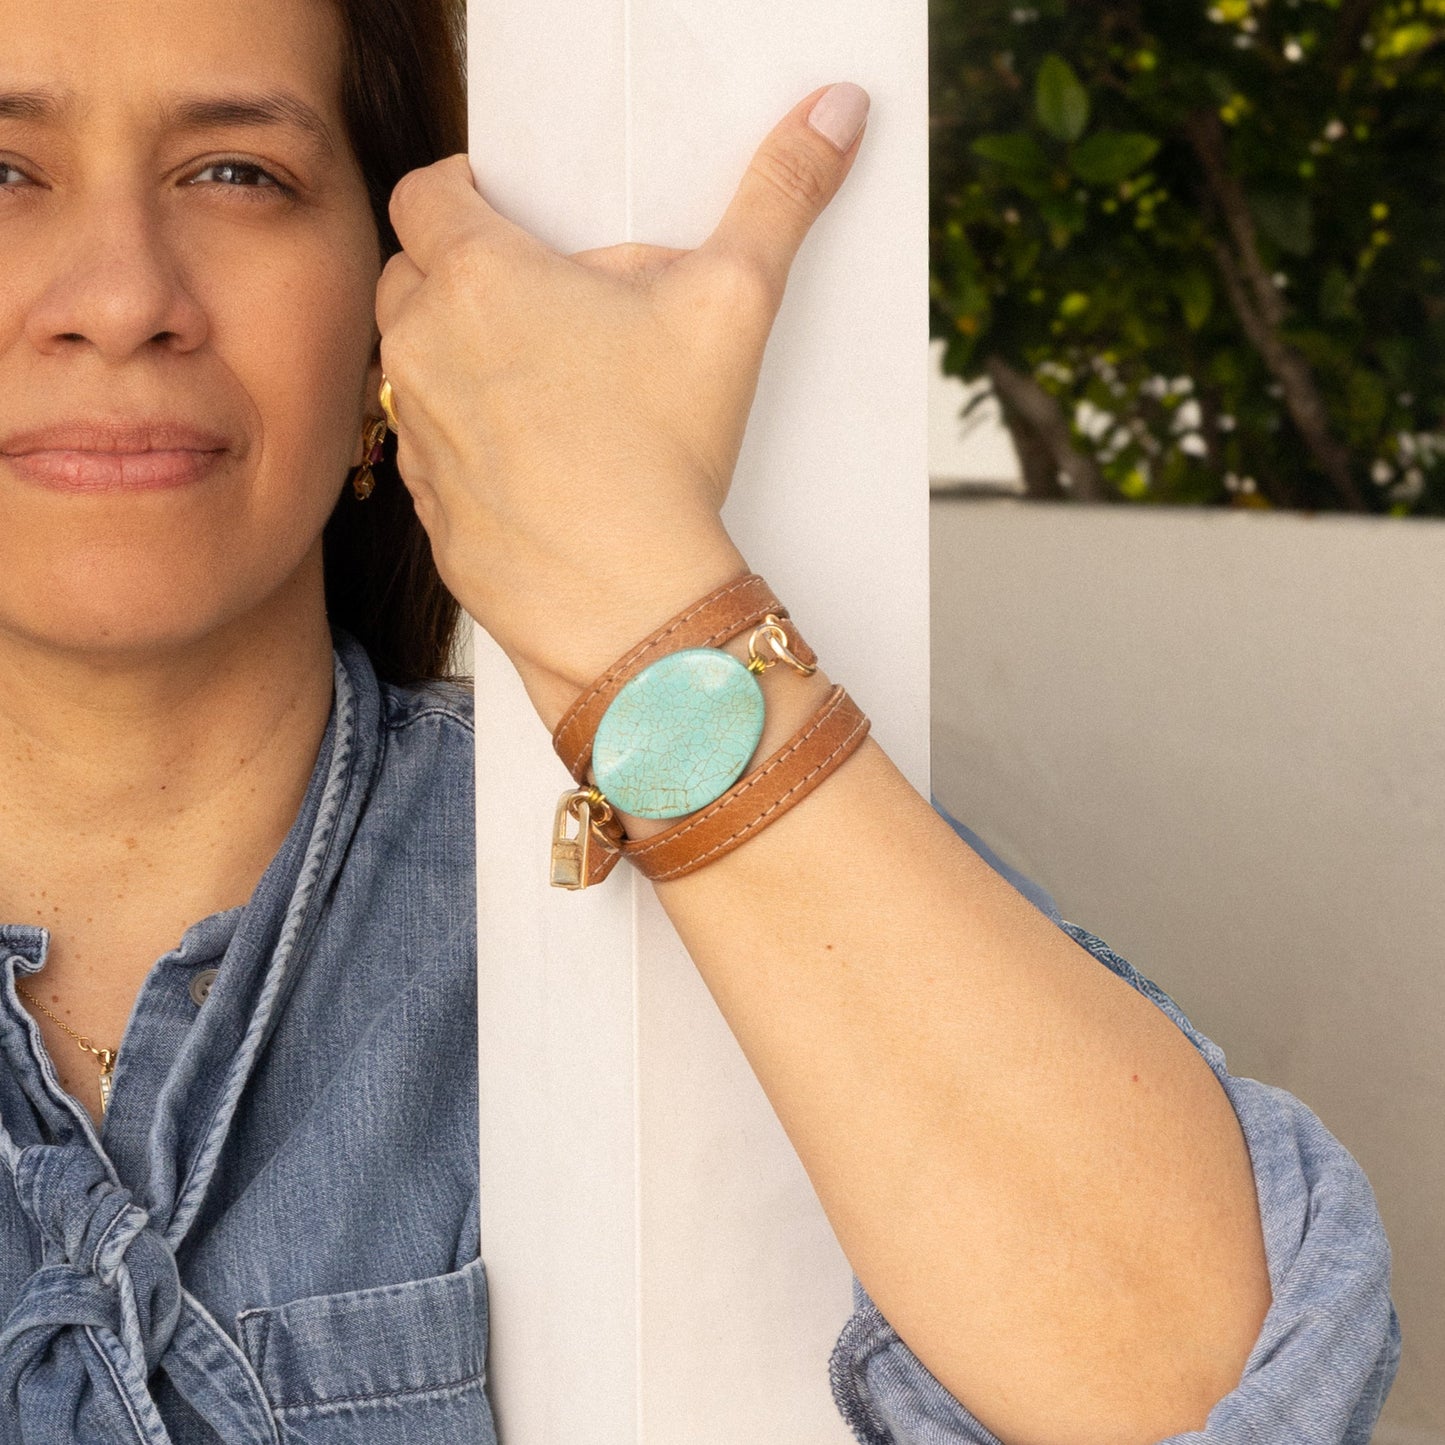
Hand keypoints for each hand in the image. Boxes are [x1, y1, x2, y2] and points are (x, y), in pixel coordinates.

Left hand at [374, 82, 868, 724]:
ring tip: (542, 385)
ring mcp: (415, 432)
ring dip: (456, 358)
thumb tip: (836, 108)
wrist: (629, 603)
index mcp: (478, 276)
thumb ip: (780, 194)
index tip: (511, 214)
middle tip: (539, 302)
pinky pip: (427, 448)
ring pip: (410, 365)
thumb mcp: (734, 306)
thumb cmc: (666, 453)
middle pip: (409, 274)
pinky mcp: (426, 505)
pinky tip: (533, 462)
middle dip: (457, 272)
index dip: (465, 189)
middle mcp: (421, 346)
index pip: (426, 190)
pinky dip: (463, 440)